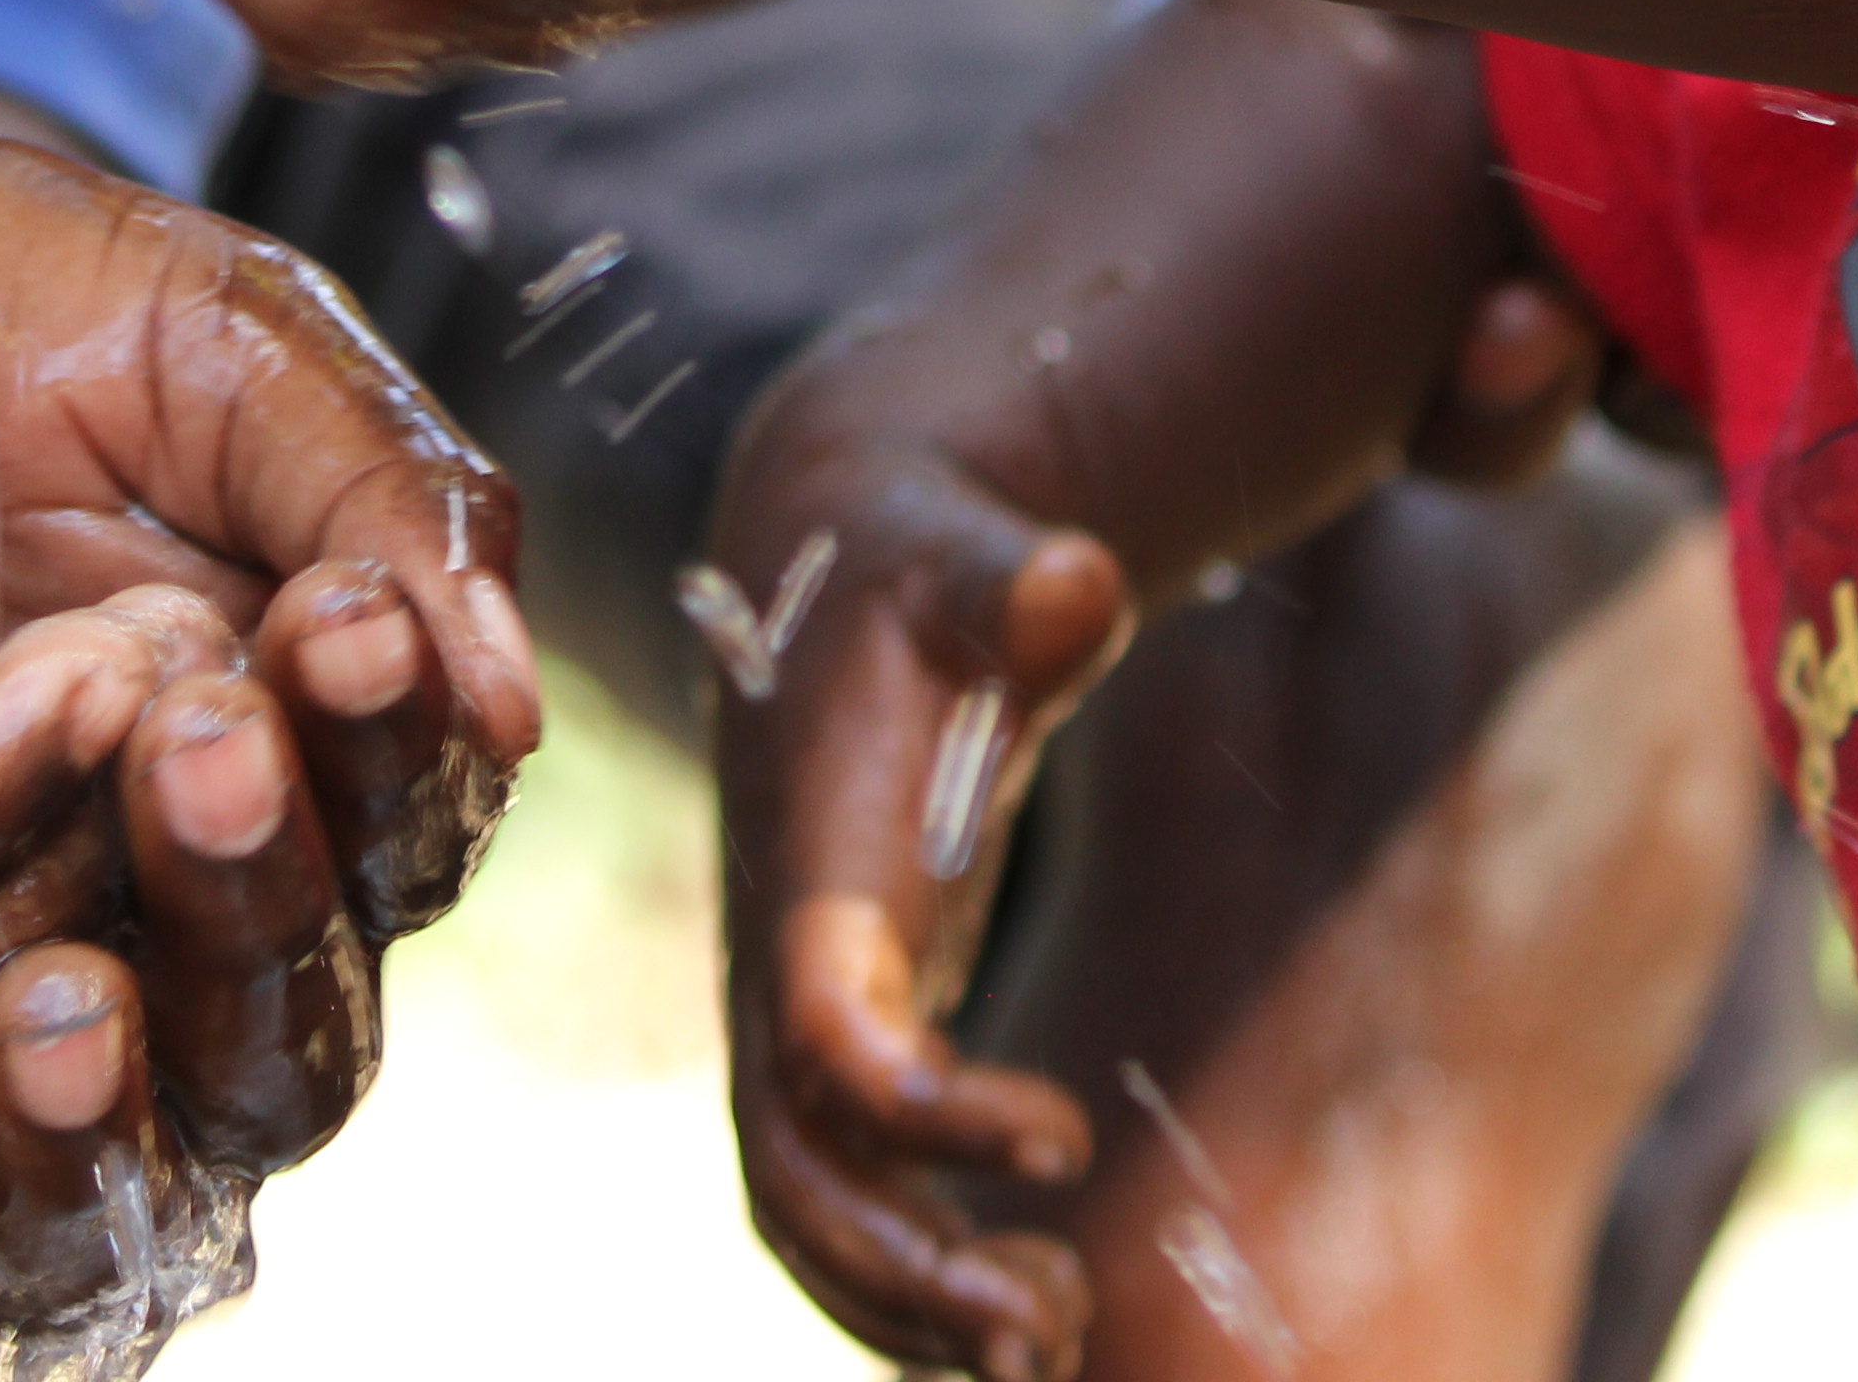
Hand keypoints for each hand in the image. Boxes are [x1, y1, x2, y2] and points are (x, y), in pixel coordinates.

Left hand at [0, 140, 545, 1337]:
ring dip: (97, 1115)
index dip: (384, 767)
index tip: (332, 635)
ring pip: (100, 1176)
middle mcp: (151, 920)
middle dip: (252, 911)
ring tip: (54, 1005)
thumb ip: (377, 487)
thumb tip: (505, 697)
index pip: (398, 845)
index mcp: (291, 762)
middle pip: (273, 1045)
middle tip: (189, 751)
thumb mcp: (211, 335)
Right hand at [708, 338, 1136, 1379]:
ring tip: (1056, 1342)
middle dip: (904, 1275)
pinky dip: (916, 1273)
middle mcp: (782, 956)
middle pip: (796, 1168)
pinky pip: (846, 1191)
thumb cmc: (921, 563)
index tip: (1068, 1136)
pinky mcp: (840, 1024)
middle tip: (1054, 1321)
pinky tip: (1038, 1303)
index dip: (929, 1112)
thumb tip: (1074, 581)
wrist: (838, 559)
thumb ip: (1012, 579)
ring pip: (808, 1207)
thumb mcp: (967, 554)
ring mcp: (799, 1003)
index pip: (832, 1032)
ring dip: (908, 1305)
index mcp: (813, 863)